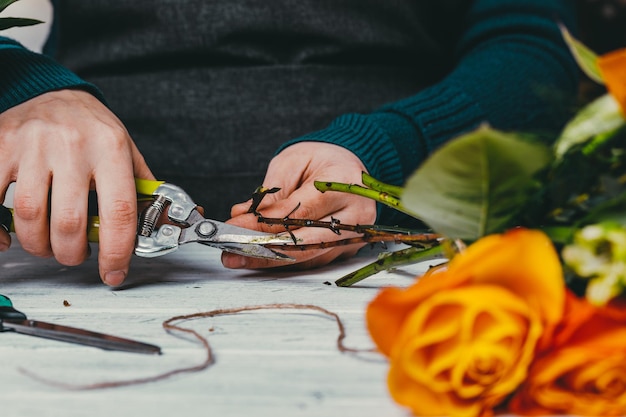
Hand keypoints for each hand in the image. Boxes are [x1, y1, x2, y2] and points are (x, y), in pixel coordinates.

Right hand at [0, 90, 153, 285]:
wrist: (55, 93)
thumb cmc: (94, 129)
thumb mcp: (128, 152)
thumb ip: (144, 191)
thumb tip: (165, 226)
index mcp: (111, 148)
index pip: (119, 212)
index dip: (117, 251)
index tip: (114, 272)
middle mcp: (73, 145)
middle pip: (69, 223)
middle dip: (72, 254)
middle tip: (75, 255)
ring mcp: (33, 145)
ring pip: (29, 217)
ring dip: (39, 245)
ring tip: (48, 244)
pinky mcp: (0, 145)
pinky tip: (9, 236)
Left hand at [222, 142, 375, 269]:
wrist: (346, 164)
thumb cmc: (319, 160)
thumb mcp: (291, 164)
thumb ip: (269, 194)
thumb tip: (242, 217)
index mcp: (344, 185)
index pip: (299, 214)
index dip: (264, 225)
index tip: (233, 229)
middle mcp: (356, 215)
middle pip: (306, 244)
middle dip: (264, 251)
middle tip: (231, 254)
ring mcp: (354, 236)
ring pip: (308, 258)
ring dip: (270, 260)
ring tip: (238, 256)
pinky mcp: (346, 249)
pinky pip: (312, 261)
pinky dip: (284, 260)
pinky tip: (260, 256)